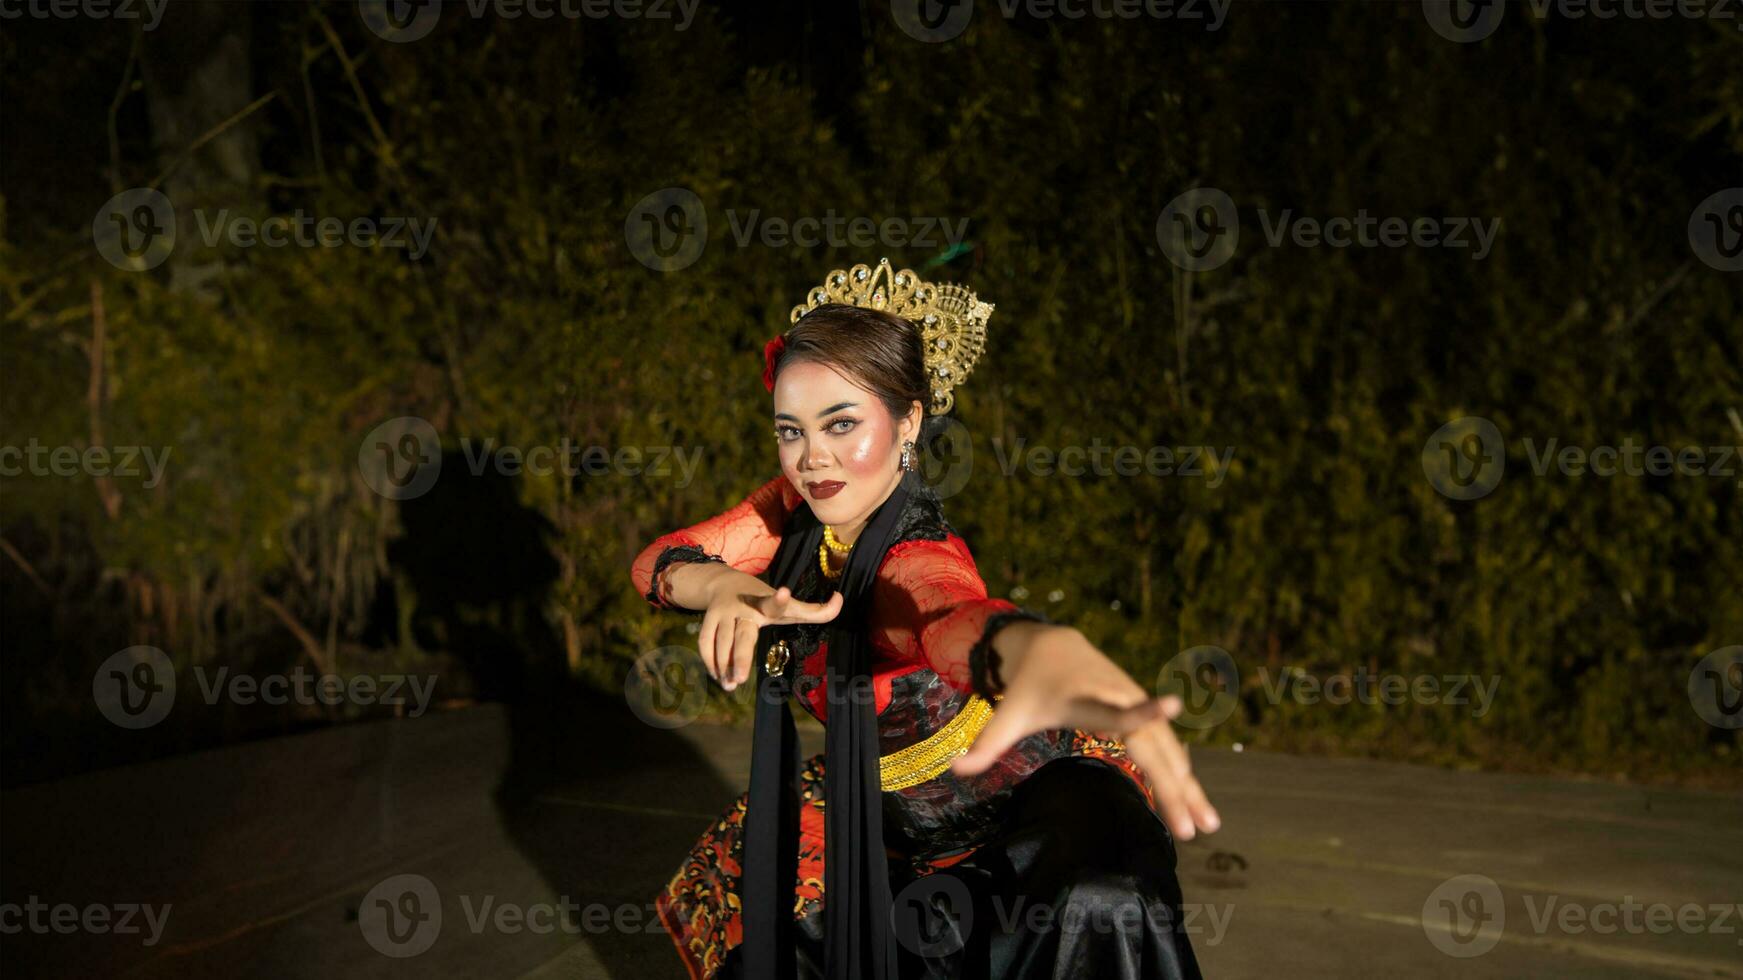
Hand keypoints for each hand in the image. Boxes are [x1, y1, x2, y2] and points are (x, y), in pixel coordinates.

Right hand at [699, 583, 842, 690]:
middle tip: (740, 679)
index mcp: (766, 603)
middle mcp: (743, 607)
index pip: (775, 603)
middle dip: (740, 656)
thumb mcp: (788, 605)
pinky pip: (705, 643)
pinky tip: (719, 678)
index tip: (785, 592)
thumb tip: (840, 599)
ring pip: (720, 642)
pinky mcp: (708, 619)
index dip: (780, 600)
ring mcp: (723, 613)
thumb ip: (815, 610)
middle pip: (742, 635)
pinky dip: (711, 662)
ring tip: (730, 685)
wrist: (723, 581)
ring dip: (724, 666)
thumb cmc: (765, 600)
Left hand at [950, 625, 1220, 840]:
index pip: (1114, 709)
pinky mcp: (1143, 709)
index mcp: (1083, 700)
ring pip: (1169, 749)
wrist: (1053, 646)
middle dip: (1173, 786)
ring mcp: (1136, 703)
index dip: (1141, 709)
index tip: (1171, 704)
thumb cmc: (1029, 687)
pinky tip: (1196, 802)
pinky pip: (1169, 746)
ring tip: (1207, 825)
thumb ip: (986, 745)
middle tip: (1191, 830)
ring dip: (1190, 787)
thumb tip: (954, 770)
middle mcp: (1118, 700)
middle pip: (1152, 745)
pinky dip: (1184, 774)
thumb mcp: (1007, 714)